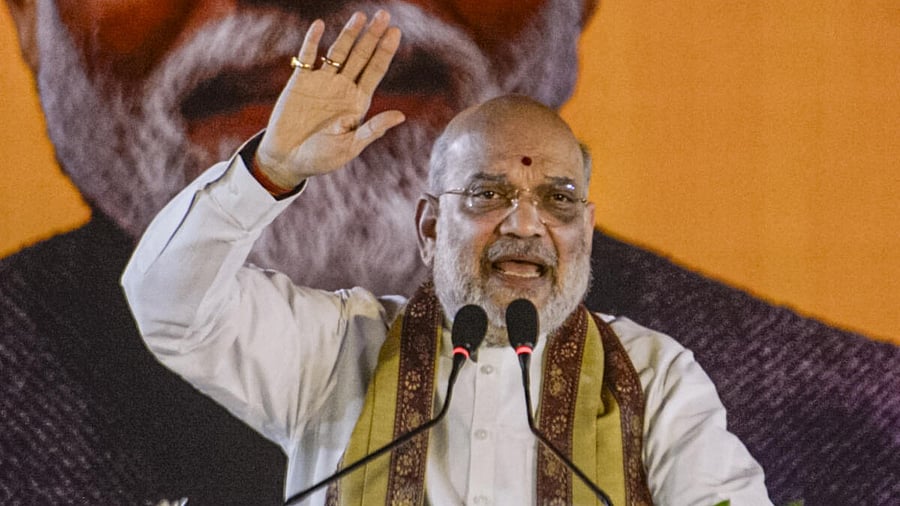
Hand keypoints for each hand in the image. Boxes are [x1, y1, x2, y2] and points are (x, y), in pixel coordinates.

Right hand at [255, 10, 404, 189]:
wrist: (287, 160)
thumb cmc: (321, 158)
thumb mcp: (349, 147)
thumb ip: (372, 129)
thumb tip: (401, 116)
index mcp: (358, 102)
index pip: (375, 71)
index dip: (385, 51)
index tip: (395, 32)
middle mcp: (343, 87)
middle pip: (361, 56)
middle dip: (372, 36)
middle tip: (384, 15)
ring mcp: (322, 82)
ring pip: (338, 52)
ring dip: (348, 34)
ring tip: (359, 16)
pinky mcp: (300, 82)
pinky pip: (307, 57)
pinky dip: (312, 41)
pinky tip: (319, 26)